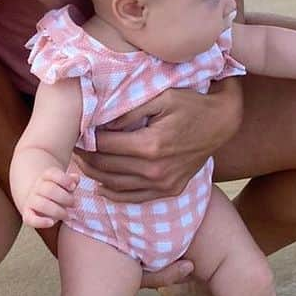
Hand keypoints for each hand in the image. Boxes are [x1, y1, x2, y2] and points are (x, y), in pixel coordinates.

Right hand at [20, 166, 77, 228]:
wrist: (38, 200)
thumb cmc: (57, 192)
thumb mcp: (65, 184)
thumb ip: (71, 181)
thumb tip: (75, 179)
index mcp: (45, 177)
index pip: (52, 174)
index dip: (64, 179)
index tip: (73, 187)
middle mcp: (36, 187)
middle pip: (49, 190)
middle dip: (64, 198)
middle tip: (73, 204)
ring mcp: (31, 200)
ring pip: (41, 204)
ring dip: (57, 211)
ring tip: (67, 215)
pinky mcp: (27, 214)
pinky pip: (30, 219)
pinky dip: (40, 222)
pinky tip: (51, 223)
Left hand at [73, 82, 242, 202]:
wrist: (221, 123)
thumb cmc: (190, 104)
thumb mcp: (160, 97)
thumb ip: (128, 109)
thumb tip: (100, 121)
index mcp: (150, 145)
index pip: (105, 145)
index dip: (86, 140)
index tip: (77, 133)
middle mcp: (155, 169)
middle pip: (106, 167)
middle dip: (86, 157)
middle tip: (74, 148)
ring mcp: (163, 183)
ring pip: (115, 185)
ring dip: (94, 175)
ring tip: (82, 163)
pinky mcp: (169, 190)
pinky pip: (133, 197)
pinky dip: (113, 193)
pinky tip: (101, 185)